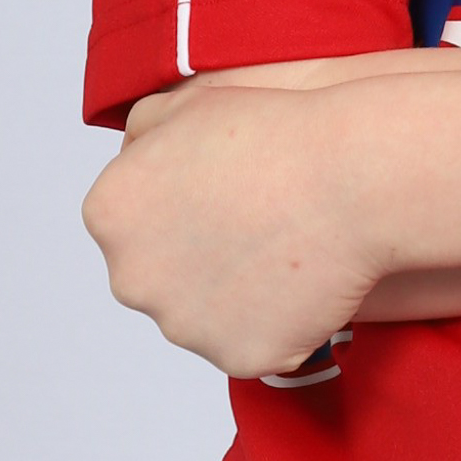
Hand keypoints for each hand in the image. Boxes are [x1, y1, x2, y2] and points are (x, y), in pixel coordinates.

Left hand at [82, 78, 394, 377]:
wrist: (352, 176)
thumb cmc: (277, 131)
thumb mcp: (187, 102)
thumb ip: (140, 132)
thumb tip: (132, 154)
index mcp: (108, 213)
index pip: (131, 220)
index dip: (181, 204)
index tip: (224, 190)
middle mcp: (131, 278)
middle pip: (160, 274)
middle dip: (198, 255)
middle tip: (256, 221)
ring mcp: (183, 326)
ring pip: (203, 314)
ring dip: (235, 291)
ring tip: (287, 248)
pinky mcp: (237, 358)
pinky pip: (251, 343)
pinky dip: (275, 321)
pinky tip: (304, 281)